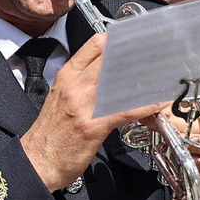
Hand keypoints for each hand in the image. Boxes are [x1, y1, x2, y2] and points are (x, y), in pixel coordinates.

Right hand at [20, 33, 169, 192]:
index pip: (95, 45)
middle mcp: (76, 86)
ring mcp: (84, 105)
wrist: (36, 161)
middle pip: (112, 57)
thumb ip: (80, 82)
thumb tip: (103, 74)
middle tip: (156, 54)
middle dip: (137, 54)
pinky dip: (145, 105)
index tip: (134, 39)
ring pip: (121, 81)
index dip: (118, 38)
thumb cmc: (49, 134)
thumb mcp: (60, 97)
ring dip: (145, 78)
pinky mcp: (94, 125)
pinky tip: (157, 103)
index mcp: (67, 76)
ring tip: (162, 75)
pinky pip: (125, 110)